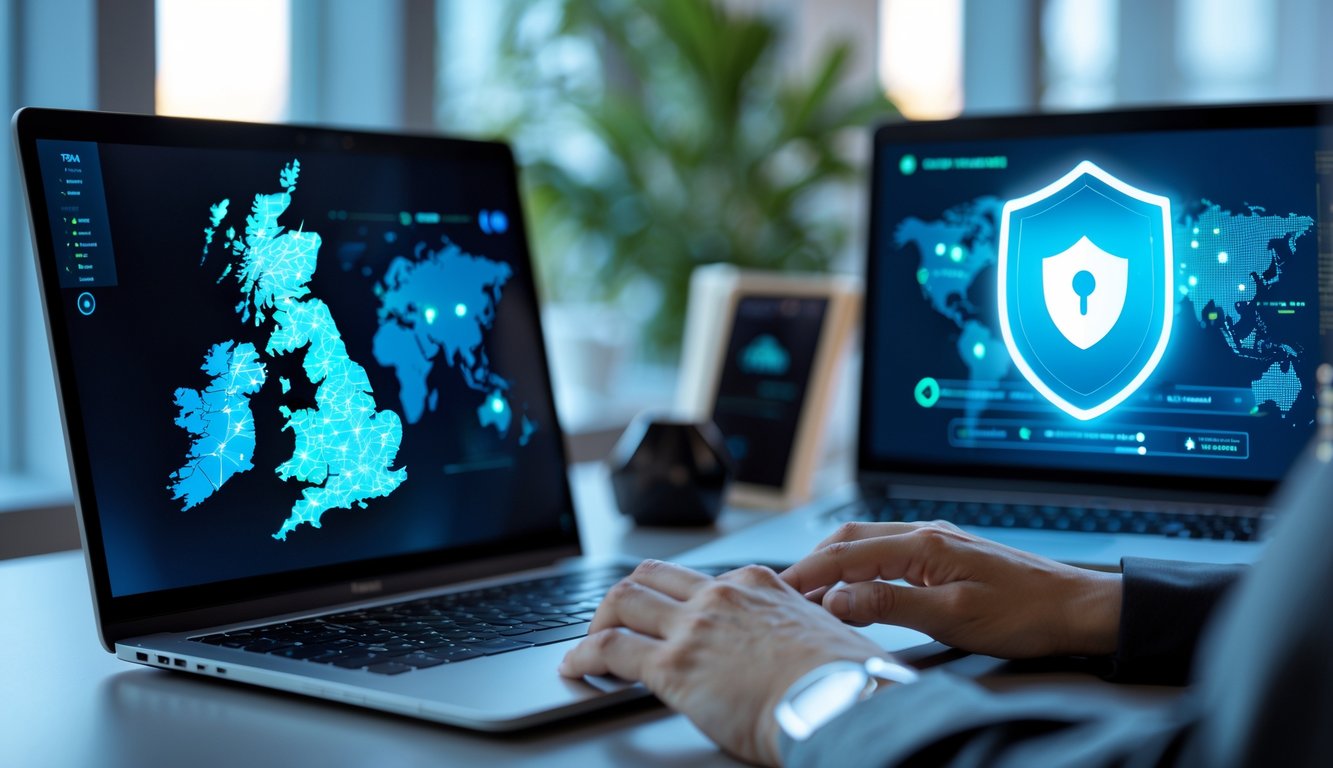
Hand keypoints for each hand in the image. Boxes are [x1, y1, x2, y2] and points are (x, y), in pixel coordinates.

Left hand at [559, 560, 889, 766]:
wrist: (842, 702)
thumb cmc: (848, 681)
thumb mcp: (829, 635)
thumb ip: (802, 632)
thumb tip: (805, 652)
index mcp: (758, 585)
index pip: (700, 579)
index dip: (675, 598)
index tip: (668, 616)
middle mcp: (719, 595)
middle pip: (652, 576)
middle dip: (625, 597)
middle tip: (613, 620)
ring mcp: (693, 627)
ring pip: (623, 601)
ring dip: (598, 620)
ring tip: (587, 643)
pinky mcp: (673, 666)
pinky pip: (609, 649)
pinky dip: (582, 655)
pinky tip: (574, 667)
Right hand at [781, 521, 1122, 658]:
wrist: (1076, 608)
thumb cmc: (1026, 614)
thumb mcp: (953, 618)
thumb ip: (890, 605)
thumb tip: (837, 599)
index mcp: (924, 545)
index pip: (845, 554)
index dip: (805, 573)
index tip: (777, 590)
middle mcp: (926, 535)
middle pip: (849, 538)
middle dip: (811, 562)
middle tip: (784, 591)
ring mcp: (937, 543)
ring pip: (867, 543)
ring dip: (834, 563)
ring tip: (810, 591)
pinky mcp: (947, 556)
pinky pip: (888, 553)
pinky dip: (859, 566)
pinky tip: (856, 586)